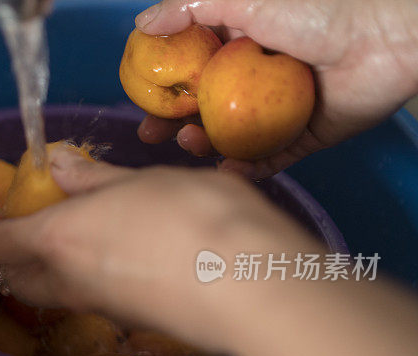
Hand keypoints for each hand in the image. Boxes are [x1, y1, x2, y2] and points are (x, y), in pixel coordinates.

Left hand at [0, 147, 322, 352]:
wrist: (251, 285)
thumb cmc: (193, 216)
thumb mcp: (141, 181)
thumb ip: (94, 179)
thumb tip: (57, 167)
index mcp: (57, 240)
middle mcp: (69, 283)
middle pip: (16, 279)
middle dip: (9, 254)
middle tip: (26, 225)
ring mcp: (102, 308)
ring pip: (54, 293)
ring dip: (48, 267)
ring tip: (76, 233)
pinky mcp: (134, 321)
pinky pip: (93, 299)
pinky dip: (88, 277)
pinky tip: (120, 254)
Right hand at [135, 0, 417, 177]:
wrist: (385, 37)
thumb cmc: (321, 8)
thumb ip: (191, 7)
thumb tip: (143, 22)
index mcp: (241, 43)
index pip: (191, 68)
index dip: (162, 84)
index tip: (138, 97)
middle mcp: (255, 78)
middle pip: (203, 107)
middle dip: (173, 122)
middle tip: (151, 134)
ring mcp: (277, 110)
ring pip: (229, 136)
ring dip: (203, 144)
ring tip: (190, 143)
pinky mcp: (303, 136)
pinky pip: (268, 159)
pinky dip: (246, 168)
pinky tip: (226, 169)